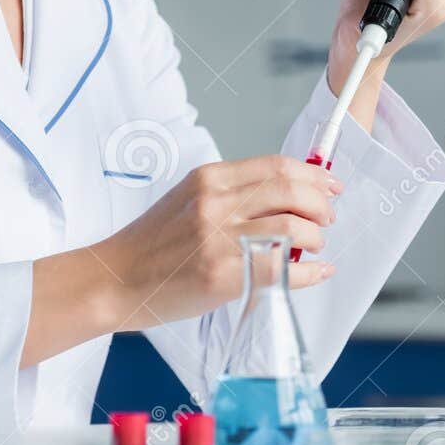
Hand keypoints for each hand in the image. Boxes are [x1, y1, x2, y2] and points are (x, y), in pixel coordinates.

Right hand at [93, 155, 342, 327]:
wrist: (115, 279)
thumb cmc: (151, 246)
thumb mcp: (187, 200)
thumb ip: (231, 194)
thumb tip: (284, 198)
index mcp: (209, 178)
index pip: (275, 166)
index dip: (312, 174)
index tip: (330, 184)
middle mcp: (215, 202)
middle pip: (290, 191)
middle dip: (321, 204)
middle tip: (328, 217)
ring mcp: (219, 238)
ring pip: (292, 228)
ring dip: (316, 237)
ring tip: (316, 246)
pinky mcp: (221, 274)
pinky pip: (282, 269)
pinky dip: (309, 271)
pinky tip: (316, 272)